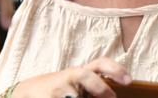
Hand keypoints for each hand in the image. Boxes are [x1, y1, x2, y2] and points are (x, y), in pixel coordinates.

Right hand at [12, 58, 130, 96]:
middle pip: (86, 75)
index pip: (100, 63)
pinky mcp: (48, 97)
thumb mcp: (77, 83)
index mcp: (80, 71)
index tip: (129, 81)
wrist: (27, 91)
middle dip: (100, 87)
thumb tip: (112, 95)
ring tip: (73, 97)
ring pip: (74, 95)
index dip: (116, 69)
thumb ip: (93, 86)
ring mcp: (58, 87)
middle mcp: (70, 75)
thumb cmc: (59, 89)